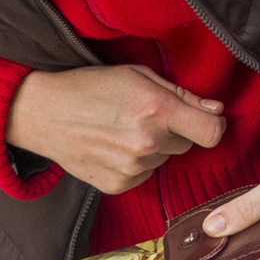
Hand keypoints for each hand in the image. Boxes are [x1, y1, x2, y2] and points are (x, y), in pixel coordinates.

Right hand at [6, 63, 228, 194]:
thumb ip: (181, 94)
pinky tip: (112, 146)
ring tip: (122, 129)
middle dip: (174, 130)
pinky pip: (144, 174)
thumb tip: (216, 110)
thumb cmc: (89, 87)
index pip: (212, 133)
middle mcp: (147, 142)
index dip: (214, 125)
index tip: (206, 120)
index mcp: (156, 109)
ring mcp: (132, 167)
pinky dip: (135, 163)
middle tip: (144, 115)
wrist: (43, 114)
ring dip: (153, 147)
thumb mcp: (137, 75)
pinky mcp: (118, 184)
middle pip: (187, 144)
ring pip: (164, 159)